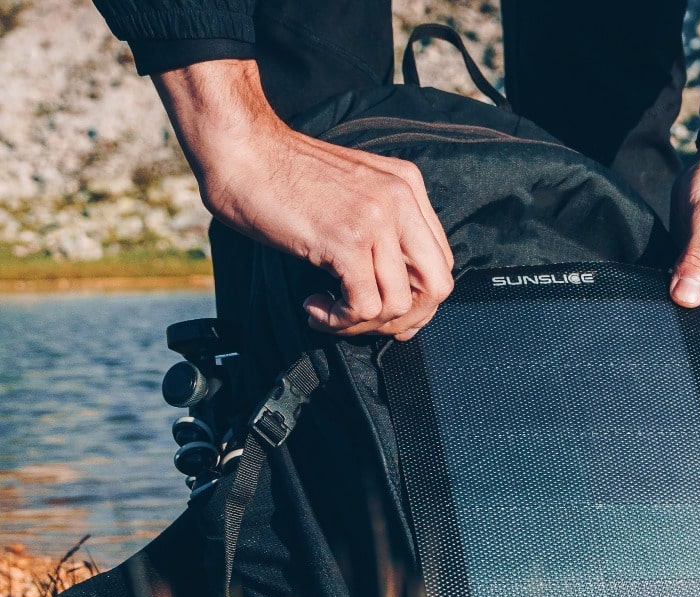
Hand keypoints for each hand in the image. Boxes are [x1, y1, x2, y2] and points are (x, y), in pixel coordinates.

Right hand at [153, 60, 453, 339]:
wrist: (240, 151)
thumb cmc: (283, 177)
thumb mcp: (353, 193)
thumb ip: (383, 228)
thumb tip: (397, 290)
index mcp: (408, 186)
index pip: (441, 262)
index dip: (419, 299)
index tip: (383, 311)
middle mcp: (401, 200)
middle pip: (437, 287)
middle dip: (405, 319)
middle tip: (364, 321)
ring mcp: (377, 220)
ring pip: (400, 304)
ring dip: (364, 323)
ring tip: (329, 312)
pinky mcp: (348, 241)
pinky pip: (365, 307)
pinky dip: (339, 320)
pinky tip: (313, 306)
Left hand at [668, 132, 699, 357]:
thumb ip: (697, 262)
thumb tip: (685, 300)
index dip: (695, 326)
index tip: (667, 315)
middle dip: (683, 316)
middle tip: (656, 306)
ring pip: (695, 311)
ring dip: (675, 304)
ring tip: (660, 286)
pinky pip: (687, 295)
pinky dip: (672, 292)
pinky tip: (659, 285)